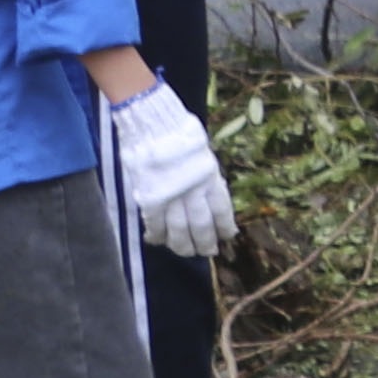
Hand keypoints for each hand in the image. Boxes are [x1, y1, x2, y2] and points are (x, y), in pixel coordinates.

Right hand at [106, 81, 233, 260]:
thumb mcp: (203, 156)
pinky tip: (158, 241)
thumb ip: (206, 179)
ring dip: (182, 245)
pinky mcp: (149, 197)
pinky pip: (155, 223)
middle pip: (201, 224)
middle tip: (207, 252)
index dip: (224, 225)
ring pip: (179, 230)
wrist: (153, 124)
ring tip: (185, 252)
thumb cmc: (179, 136)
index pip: (221, 209)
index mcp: (209, 177)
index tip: (228, 237)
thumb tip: (212, 201)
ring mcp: (171, 195)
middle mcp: (193, 189)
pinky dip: (157, 235)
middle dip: (205, 242)